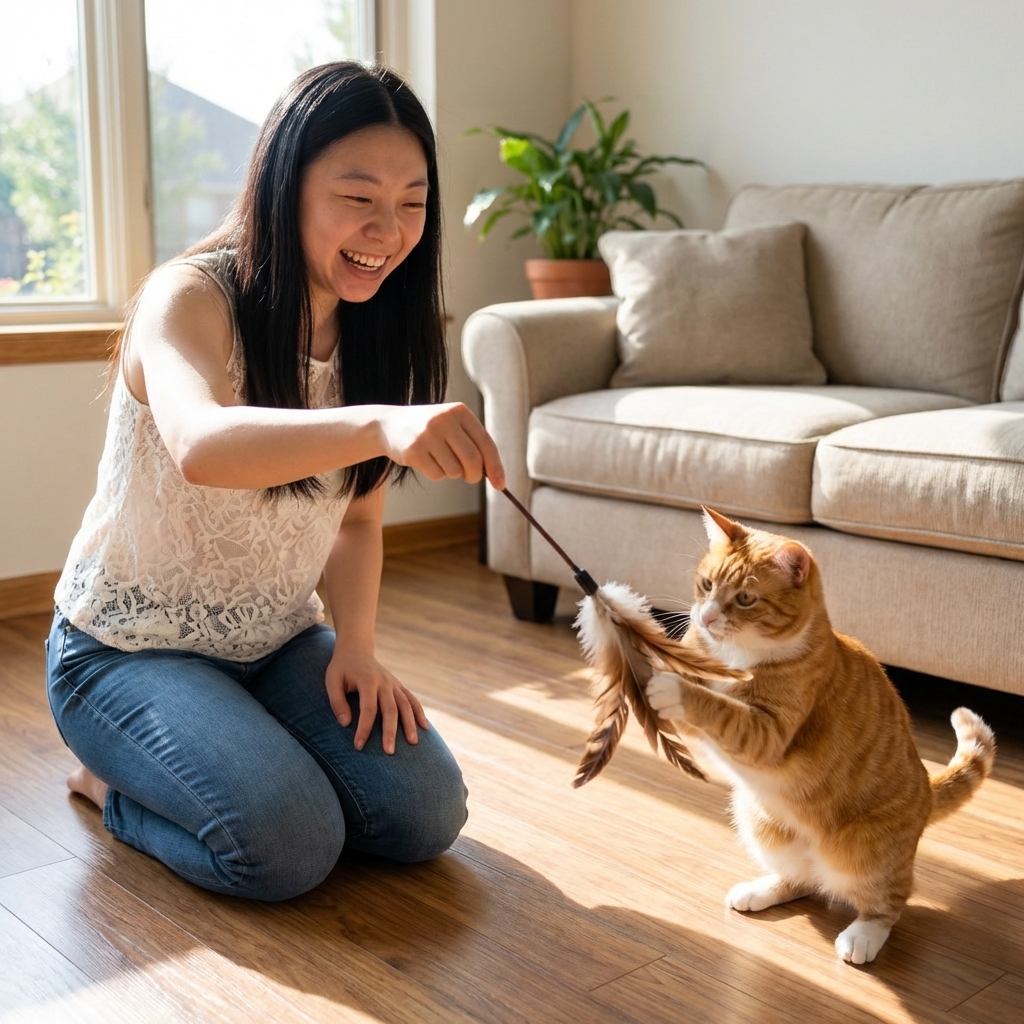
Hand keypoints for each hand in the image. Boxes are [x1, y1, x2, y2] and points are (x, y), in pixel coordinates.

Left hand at [325, 648, 428, 753]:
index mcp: (367, 680)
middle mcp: (384, 682)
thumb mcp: (332, 681)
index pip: (368, 709)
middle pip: (390, 709)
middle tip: (389, 752)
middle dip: (390, 731)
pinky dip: (419, 713)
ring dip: (410, 724)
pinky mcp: (398, 685)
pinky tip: (425, 727)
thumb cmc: (342, 668)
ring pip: (405, 705)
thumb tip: (345, 724)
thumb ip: (337, 702)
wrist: (356, 649)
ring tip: (413, 743)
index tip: (359, 746)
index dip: (364, 728)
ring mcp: (393, 683)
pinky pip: (412, 699)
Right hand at [378, 403, 505, 488]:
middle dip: (474, 476)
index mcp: (459, 412)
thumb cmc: (431, 430)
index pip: (486, 443)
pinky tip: (426, 461)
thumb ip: (473, 445)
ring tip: (440, 460)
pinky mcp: (413, 450)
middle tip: (470, 478)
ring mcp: (427, 434)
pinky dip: (436, 474)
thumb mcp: (453, 426)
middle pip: (472, 460)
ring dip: (452, 473)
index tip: (501, 484)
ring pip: (454, 471)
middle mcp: (444, 420)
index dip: (496, 466)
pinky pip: (437, 475)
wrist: (389, 424)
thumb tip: (495, 476)